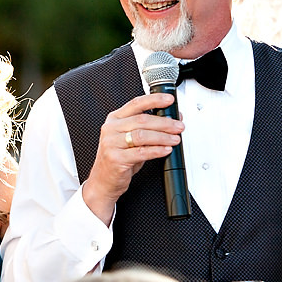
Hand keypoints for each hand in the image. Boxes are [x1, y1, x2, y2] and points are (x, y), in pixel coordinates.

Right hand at [83, 93, 183, 224]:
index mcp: (114, 119)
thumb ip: (148, 128)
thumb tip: (172, 119)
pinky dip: (156, 150)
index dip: (154, 100)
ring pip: (142, 135)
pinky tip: (166, 150)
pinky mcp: (116, 158)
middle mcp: (111, 129)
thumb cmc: (118, 158)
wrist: (103, 181)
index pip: (136, 104)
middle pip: (142, 120)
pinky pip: (141, 152)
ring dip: (163, 137)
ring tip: (175, 139)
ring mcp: (111, 143)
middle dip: (165, 123)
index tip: (169, 100)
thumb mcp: (131, 140)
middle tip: (178, 126)